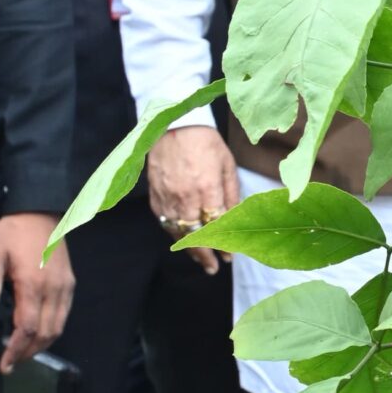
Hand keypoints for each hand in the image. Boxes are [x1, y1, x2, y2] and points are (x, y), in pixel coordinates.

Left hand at [0, 215, 73, 372]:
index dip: (16, 349)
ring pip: (58, 327)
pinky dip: (51, 331)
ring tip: (23, 353)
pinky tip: (38, 335)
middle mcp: (53, 290)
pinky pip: (63, 315)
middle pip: (45, 333)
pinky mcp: (70, 285)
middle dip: (28, 352)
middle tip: (11, 364)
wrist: (40, 211)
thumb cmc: (12, 232)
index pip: (27, 327)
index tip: (4, 364)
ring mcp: (65, 288)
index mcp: (32, 283)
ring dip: (41, 345)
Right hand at [147, 127, 241, 272]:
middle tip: (213, 268)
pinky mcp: (154, 195)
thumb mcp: (227, 165)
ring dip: (188, 250)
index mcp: (207, 188)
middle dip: (205, 255)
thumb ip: (231, 195)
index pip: (217, 226)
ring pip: (177, 232)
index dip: (224, 244)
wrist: (174, 124)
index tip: (230, 256)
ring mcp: (167, 197)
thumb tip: (236, 220)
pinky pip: (163, 221)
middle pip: (195, 235)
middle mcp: (185, 197)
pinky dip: (173, 234)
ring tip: (200, 260)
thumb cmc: (205, 142)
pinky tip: (182, 241)